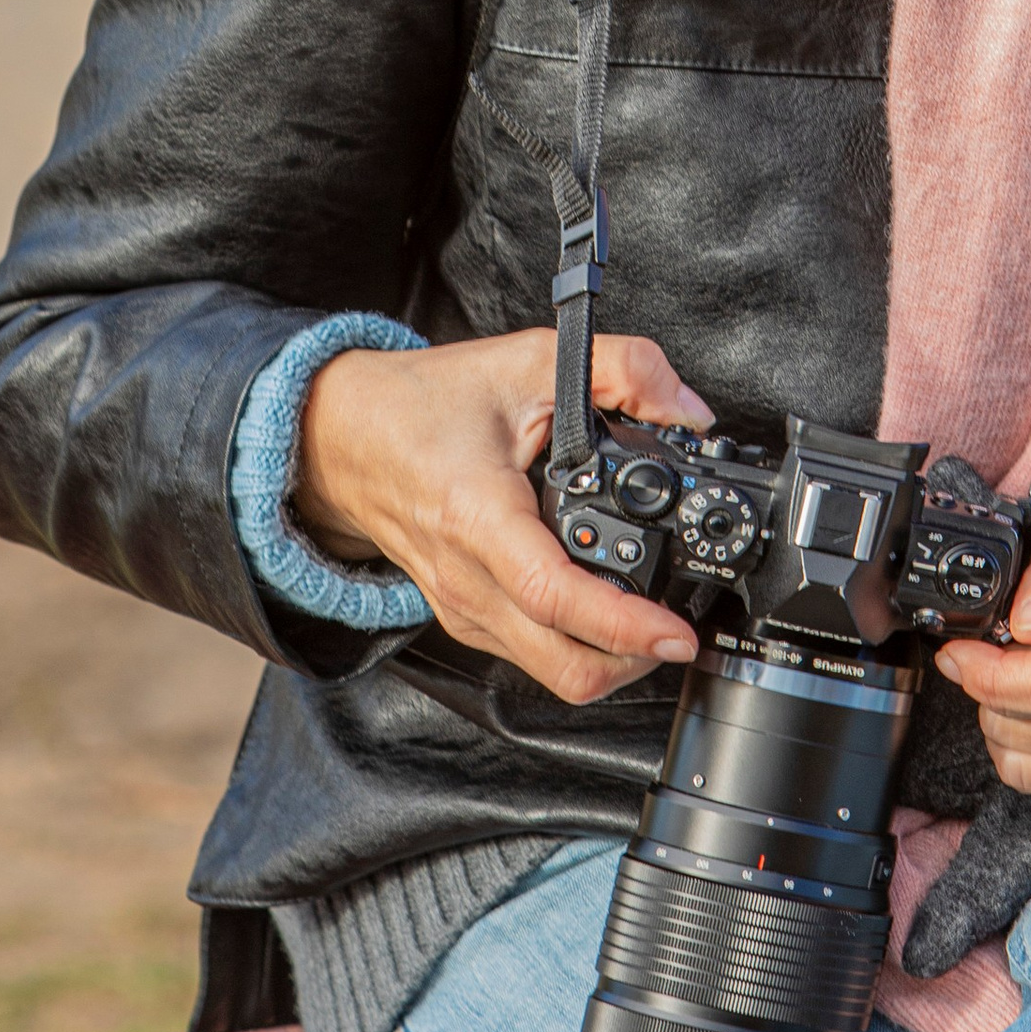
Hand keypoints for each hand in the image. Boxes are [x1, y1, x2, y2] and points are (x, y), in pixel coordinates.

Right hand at [295, 328, 709, 703]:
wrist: (341, 437)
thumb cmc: (423, 403)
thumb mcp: (530, 359)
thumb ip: (622, 369)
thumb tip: (689, 410)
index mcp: (478, 515)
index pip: (554, 595)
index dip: (624, 625)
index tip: (675, 634)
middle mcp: (466, 578)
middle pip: (559, 665)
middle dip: (632, 662)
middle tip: (677, 635)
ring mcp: (460, 605)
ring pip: (546, 672)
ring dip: (607, 660)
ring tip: (650, 623)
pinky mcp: (461, 615)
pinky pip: (526, 655)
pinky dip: (574, 646)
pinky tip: (603, 610)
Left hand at [933, 532, 1030, 798]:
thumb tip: (1026, 623)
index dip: (993, 675)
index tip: (959, 651)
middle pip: (1030, 719)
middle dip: (989, 681)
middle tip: (1001, 643)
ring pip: (1017, 748)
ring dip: (998, 708)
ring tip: (1022, 667)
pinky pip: (1029, 775)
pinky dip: (1010, 741)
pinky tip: (1027, 703)